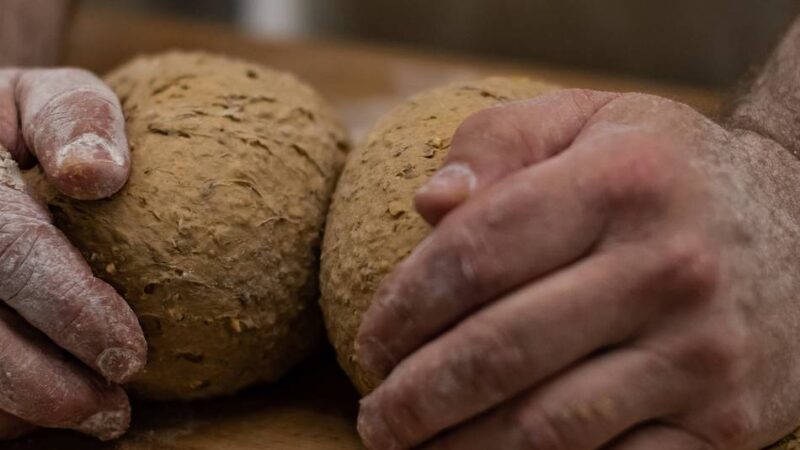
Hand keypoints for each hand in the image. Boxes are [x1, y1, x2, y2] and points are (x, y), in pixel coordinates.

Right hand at [0, 68, 144, 440]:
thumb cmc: (16, 124)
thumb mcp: (42, 97)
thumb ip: (72, 119)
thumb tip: (99, 173)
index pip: (8, 250)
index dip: (69, 309)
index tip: (130, 355)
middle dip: (43, 383)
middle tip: (113, 411)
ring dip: (23, 407)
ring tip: (97, 417)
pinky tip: (45, 409)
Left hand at [355, 89, 799, 448]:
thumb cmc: (665, 172)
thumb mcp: (590, 120)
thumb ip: (500, 143)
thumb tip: (427, 204)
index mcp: (619, 182)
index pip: (475, 254)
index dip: (403, 308)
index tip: (370, 344)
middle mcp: (666, 267)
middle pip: (500, 351)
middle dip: (416, 398)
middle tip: (375, 418)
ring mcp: (702, 353)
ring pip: (548, 429)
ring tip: (414, 448)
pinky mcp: (727, 421)